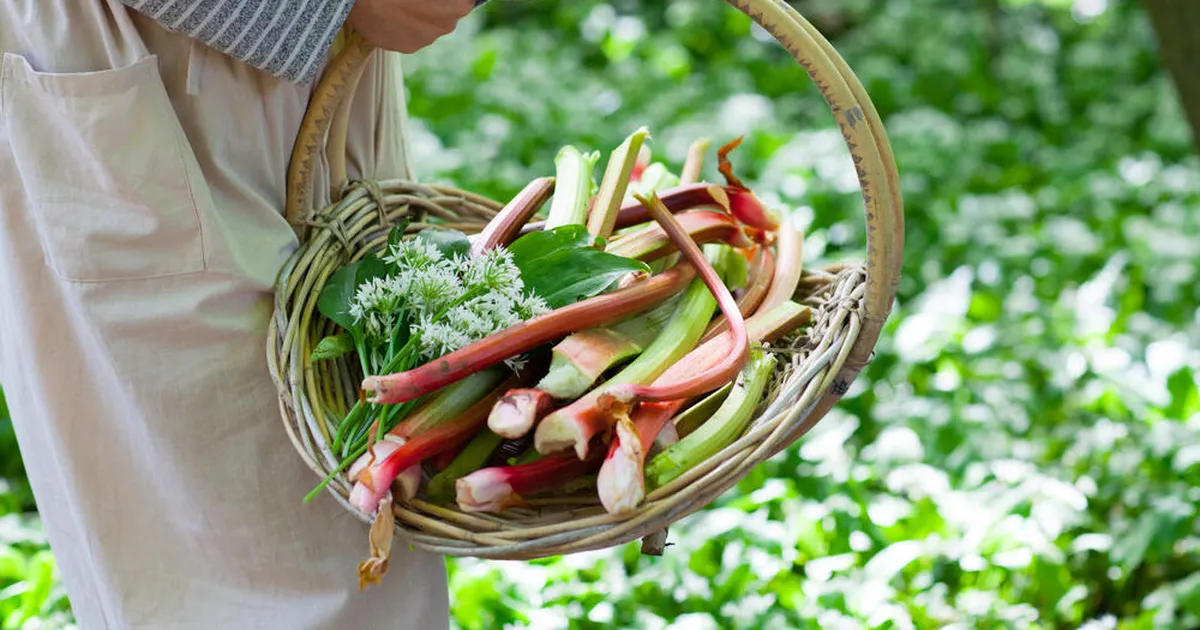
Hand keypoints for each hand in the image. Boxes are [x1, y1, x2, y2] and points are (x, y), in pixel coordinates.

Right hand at [347, 0, 476, 53]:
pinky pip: (412, 33)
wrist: (359, 1)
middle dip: (438, 3)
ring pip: (429, 24)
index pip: (466, 1)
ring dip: (421, 13)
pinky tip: (393, 12)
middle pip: (448, 12)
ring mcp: (426, 39)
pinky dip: (406, 24)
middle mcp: (446, 27)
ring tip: (401, 1)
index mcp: (457, 6)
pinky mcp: (408, 48)